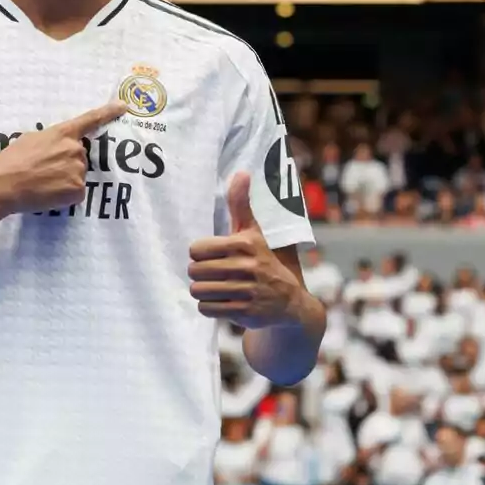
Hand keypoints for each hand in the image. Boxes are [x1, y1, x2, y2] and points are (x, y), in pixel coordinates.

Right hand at [0, 101, 126, 215]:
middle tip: (43, 170)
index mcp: (63, 133)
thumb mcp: (31, 139)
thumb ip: (51, 140)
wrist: (2, 185)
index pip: (90, 120)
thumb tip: (57, 148)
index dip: (108, 112)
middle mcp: (75, 149)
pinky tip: (47, 194)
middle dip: (65, 163)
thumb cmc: (11, 161)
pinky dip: (64, 196)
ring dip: (64, 180)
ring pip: (77, 176)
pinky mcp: (77, 190)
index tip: (124, 106)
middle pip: (79, 157)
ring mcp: (78, 170)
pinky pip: (76, 193)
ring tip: (42, 183)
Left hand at [188, 172, 301, 328]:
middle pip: (195, 272)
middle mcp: (248, 267)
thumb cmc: (263, 261)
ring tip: (218, 288)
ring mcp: (247, 291)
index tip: (212, 257)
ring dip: (204, 292)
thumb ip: (241, 204)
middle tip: (214, 275)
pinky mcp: (245, 312)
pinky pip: (207, 309)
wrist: (289, 302)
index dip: (200, 255)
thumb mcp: (254, 232)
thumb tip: (242, 172)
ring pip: (199, 291)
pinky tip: (223, 302)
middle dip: (200, 275)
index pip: (196, 249)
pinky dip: (210, 307)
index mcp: (245, 244)